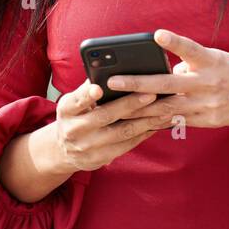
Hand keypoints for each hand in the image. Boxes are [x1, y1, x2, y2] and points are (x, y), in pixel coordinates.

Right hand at [54, 79, 175, 172]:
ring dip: (145, 121)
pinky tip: (158, 124)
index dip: (87, 95)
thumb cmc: (75, 115)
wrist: (64, 150)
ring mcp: (87, 147)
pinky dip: (144, 133)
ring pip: (121, 132)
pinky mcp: (100, 159)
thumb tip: (108, 68)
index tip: (99, 88)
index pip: (77, 101)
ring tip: (164, 109)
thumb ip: (89, 88)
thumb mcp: (74, 101)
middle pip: (105, 116)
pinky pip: (126, 145)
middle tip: (151, 94)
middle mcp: (74, 130)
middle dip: (129, 104)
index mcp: (66, 110)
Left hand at [104, 28, 228, 130]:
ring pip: (167, 108)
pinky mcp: (207, 121)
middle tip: (113, 81)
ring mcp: (208, 105)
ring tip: (116, 106)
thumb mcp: (218, 59)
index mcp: (213, 62)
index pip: (191, 49)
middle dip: (138, 84)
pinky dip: (156, 120)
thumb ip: (191, 64)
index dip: (175, 43)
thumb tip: (163, 73)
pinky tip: (137, 121)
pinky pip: (177, 121)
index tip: (156, 35)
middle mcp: (210, 84)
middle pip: (169, 85)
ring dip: (139, 108)